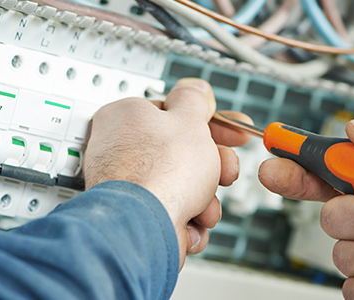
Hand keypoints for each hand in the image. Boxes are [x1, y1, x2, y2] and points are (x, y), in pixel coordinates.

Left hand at [84, 78, 251, 267]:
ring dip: (204, 199)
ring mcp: (128, 187)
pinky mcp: (136, 217)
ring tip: (204, 207)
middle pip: (182, 154)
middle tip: (226, 171)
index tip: (232, 132)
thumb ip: (194, 100)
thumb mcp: (189, 121)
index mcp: (127, 117)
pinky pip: (172, 213)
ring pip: (182, 187)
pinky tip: (190, 224)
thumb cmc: (159, 173)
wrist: (144, 228)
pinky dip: (188, 221)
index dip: (210, 124)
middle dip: (213, 168)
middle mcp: (121, 150)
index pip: (175, 114)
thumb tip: (195, 87)